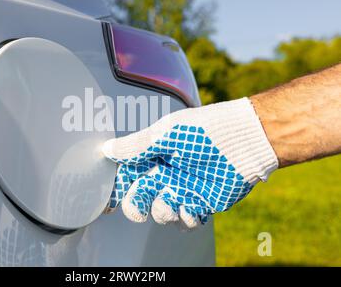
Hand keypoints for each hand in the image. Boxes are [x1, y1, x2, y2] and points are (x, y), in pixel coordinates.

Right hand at [102, 98, 277, 228]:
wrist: (245, 141)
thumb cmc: (204, 131)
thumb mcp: (165, 134)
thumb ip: (136, 146)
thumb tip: (107, 150)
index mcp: (155, 154)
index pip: (128, 174)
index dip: (116, 188)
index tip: (109, 202)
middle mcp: (167, 173)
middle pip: (140, 197)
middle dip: (135, 206)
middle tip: (137, 209)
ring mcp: (184, 188)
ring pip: (161, 212)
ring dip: (161, 212)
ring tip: (170, 203)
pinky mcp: (203, 202)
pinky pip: (187, 220)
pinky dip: (185, 218)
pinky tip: (190, 207)